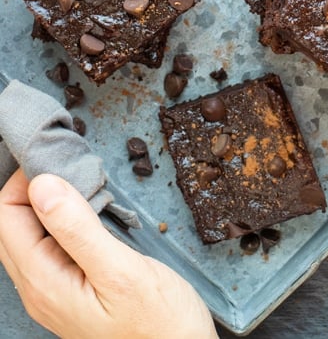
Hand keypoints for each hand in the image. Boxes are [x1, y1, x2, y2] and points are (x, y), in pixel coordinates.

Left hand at [0, 169, 218, 338]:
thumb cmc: (158, 323)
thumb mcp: (121, 271)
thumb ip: (77, 228)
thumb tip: (41, 185)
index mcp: (45, 282)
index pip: (6, 217)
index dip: (25, 181)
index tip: (62, 159)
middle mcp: (39, 289)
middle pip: (11, 225)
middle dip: (32, 186)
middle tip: (71, 163)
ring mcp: (53, 292)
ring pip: (28, 235)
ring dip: (47, 202)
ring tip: (83, 181)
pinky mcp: (70, 291)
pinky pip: (48, 247)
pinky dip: (61, 220)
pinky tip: (90, 210)